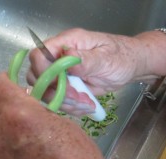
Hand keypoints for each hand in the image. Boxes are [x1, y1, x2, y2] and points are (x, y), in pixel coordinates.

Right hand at [27, 28, 148, 115]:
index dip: (43, 72)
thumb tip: (67, 56)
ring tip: (87, 104)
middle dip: (55, 92)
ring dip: (65, 103)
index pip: (39, 55)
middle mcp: (57, 58)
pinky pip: (58, 102)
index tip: (60, 84)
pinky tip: (87, 106)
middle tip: (77, 97)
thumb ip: (87, 59)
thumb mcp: (107, 58)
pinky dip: (71, 108)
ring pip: (46, 93)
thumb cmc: (121, 57)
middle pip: (37, 78)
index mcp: (66, 43)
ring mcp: (59, 74)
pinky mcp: (64, 88)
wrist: (128, 67)